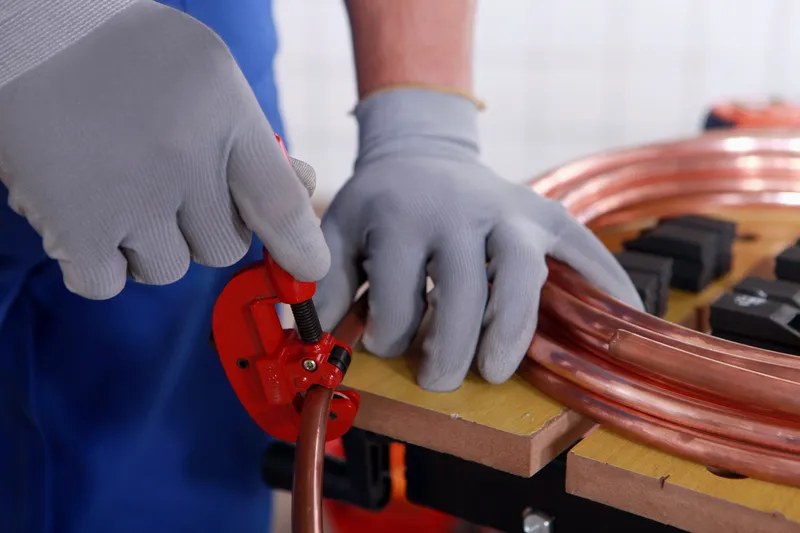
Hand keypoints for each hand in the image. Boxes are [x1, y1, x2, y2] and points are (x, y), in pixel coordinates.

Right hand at [0, 1, 327, 298]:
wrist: (25, 35)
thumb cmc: (121, 53)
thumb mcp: (206, 75)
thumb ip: (251, 137)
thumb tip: (302, 185)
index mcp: (224, 112)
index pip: (281, 203)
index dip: (300, 246)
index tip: (308, 267)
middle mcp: (183, 156)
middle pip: (223, 249)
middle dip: (203, 230)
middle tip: (169, 189)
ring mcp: (128, 195)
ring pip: (167, 270)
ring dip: (148, 245)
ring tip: (118, 189)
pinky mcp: (73, 226)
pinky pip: (108, 284)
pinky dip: (100, 263)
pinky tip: (87, 214)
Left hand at [315, 89, 641, 391]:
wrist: (420, 151)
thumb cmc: (380, 203)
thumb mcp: (341, 232)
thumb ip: (331, 282)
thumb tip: (319, 340)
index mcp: (402, 214)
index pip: (400, 290)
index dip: (390, 332)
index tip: (386, 347)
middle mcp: (459, 209)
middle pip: (463, 285)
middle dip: (450, 345)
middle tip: (441, 380)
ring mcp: (509, 209)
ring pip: (522, 269)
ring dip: (512, 326)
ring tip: (498, 369)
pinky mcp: (546, 213)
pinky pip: (583, 247)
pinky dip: (606, 282)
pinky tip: (622, 315)